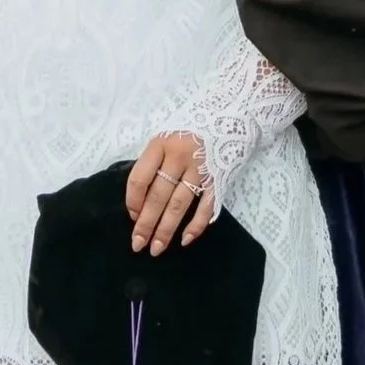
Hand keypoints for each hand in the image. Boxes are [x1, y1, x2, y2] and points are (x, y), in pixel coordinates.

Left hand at [127, 131, 213, 255]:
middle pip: (158, 196)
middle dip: (146, 224)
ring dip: (166, 230)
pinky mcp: (218, 179)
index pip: (140, 178)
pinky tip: (185, 240)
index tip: (132, 216)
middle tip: (137, 244)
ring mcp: (200, 169)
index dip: (133, 201)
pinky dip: (196, 225)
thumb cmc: (192, 127)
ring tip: (156, 248)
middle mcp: (179, 157)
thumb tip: (140, 197)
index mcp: (161, 144)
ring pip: (179, 205)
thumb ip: (154, 161)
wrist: (232, 116)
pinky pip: (205, 207)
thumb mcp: (167, 135)